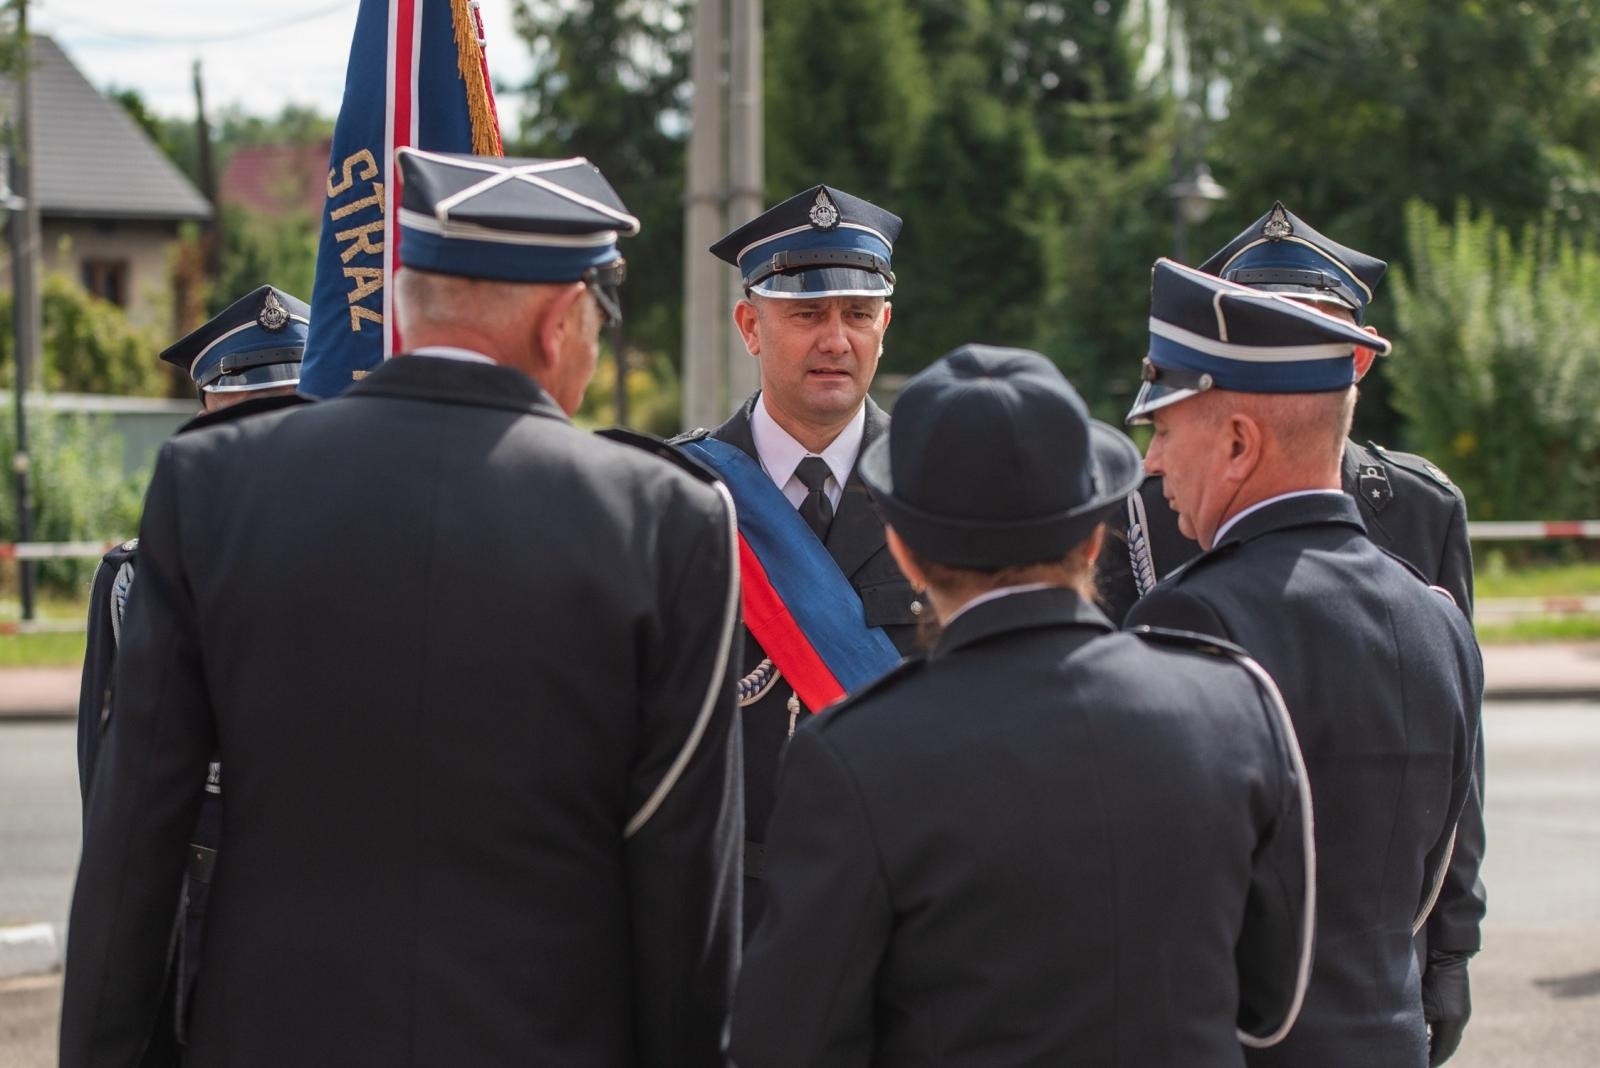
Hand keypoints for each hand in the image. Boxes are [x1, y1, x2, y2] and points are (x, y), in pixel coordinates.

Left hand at [1421, 950, 1471, 1065]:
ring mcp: (1460, 1012)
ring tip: (1421, 1050)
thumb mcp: (1420, 1000)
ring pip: (1448, 1036)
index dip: (1430, 1059)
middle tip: (1419, 1060)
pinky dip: (1437, 1033)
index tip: (1419, 1064)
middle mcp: (1459, 1019)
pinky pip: (1448, 1026)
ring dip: (1435, 1044)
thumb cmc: (1430, 975)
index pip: (1441, 1051)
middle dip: (1432, 1054)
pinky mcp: (1458, 1004)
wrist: (1446, 953)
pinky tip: (1426, 1033)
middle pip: (1446, 1046)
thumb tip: (1410, 1038)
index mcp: (1451, 1022)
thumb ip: (1416, 1020)